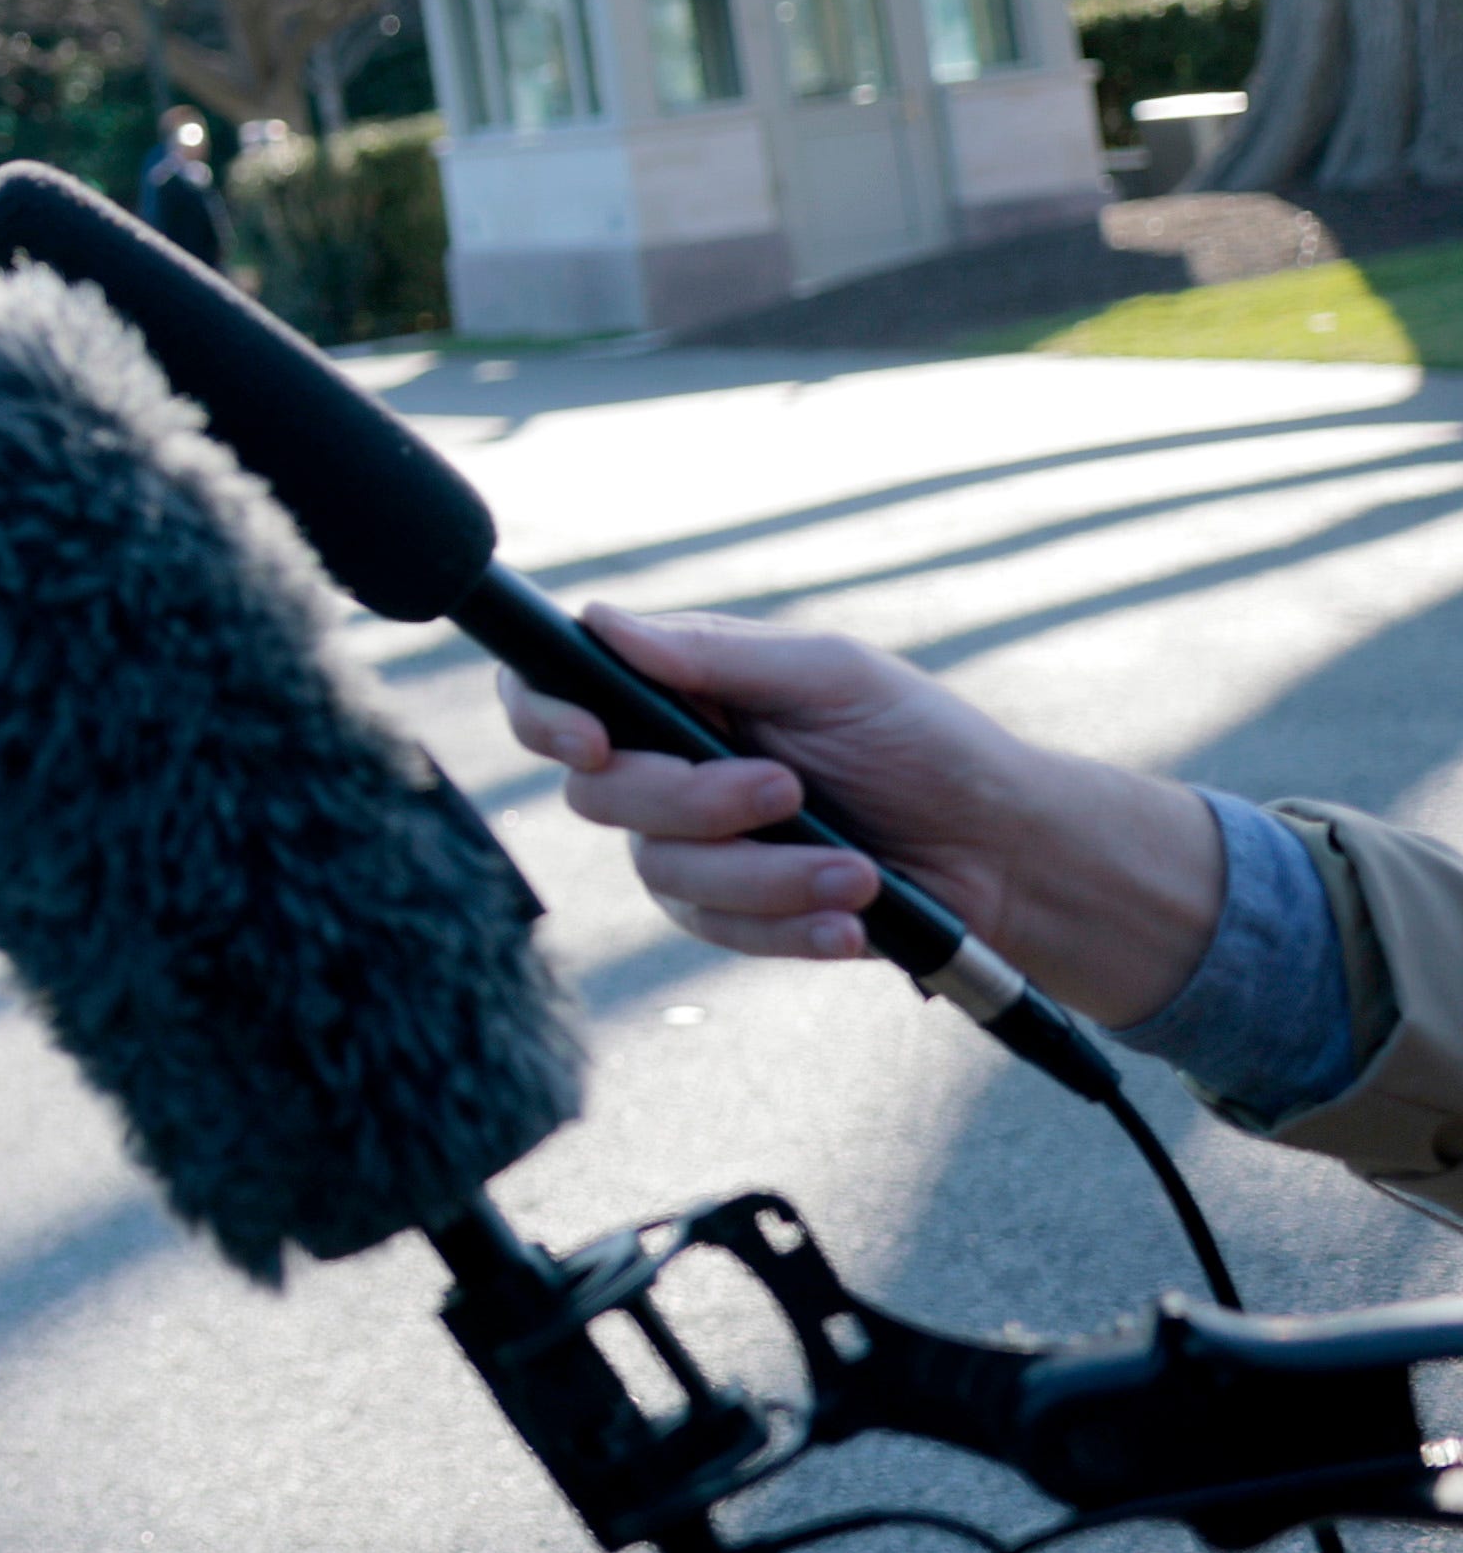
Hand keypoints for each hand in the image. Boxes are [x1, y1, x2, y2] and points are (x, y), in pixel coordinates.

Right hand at [499, 606, 1224, 1024]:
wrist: (1007, 851)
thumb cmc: (927, 744)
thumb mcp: (832, 676)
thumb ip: (714, 654)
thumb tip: (601, 620)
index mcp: (680, 689)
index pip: (557, 690)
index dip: (544, 714)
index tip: (592, 739)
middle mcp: (668, 764)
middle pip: (599, 794)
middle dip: (692, 802)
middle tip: (788, 791)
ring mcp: (696, 845)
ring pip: (661, 873)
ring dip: (762, 876)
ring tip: (855, 874)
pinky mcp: (736, 912)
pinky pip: (719, 932)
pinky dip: (785, 927)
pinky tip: (848, 922)